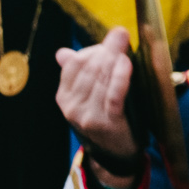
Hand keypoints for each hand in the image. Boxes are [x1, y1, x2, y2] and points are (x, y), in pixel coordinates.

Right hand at [56, 26, 136, 161]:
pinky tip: (126, 63)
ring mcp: (87, 115)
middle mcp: (71, 106)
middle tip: (120, 34)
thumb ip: (76, 75)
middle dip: (105, 49)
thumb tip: (62, 53)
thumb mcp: (86, 97)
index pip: (73, 64)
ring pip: (100, 79)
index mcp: (63, 97)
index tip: (110, 39)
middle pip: (88, 70)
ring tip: (125, 45)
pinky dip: (120, 76)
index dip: (91, 50)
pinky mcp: (106, 122)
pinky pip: (113, 94)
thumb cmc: (104, 118)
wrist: (116, 154)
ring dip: (114, 59)